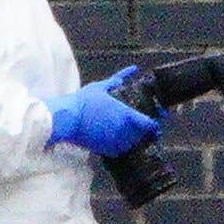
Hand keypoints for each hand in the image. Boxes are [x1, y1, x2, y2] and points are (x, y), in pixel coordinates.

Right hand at [45, 69, 159, 157]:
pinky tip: (119, 140)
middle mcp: (124, 130)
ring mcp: (116, 142)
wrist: (66, 120)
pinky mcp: (106, 150)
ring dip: (135, 140)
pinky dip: (122, 146)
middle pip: (143, 135)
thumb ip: (116, 81)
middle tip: (148, 130)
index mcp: (126, 115)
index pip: (150, 124)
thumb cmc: (83, 102)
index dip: (156, 125)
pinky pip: (120, 150)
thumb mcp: (100, 88)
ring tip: (133, 135)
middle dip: (146, 133)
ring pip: (133, 144)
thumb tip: (129, 72)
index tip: (157, 123)